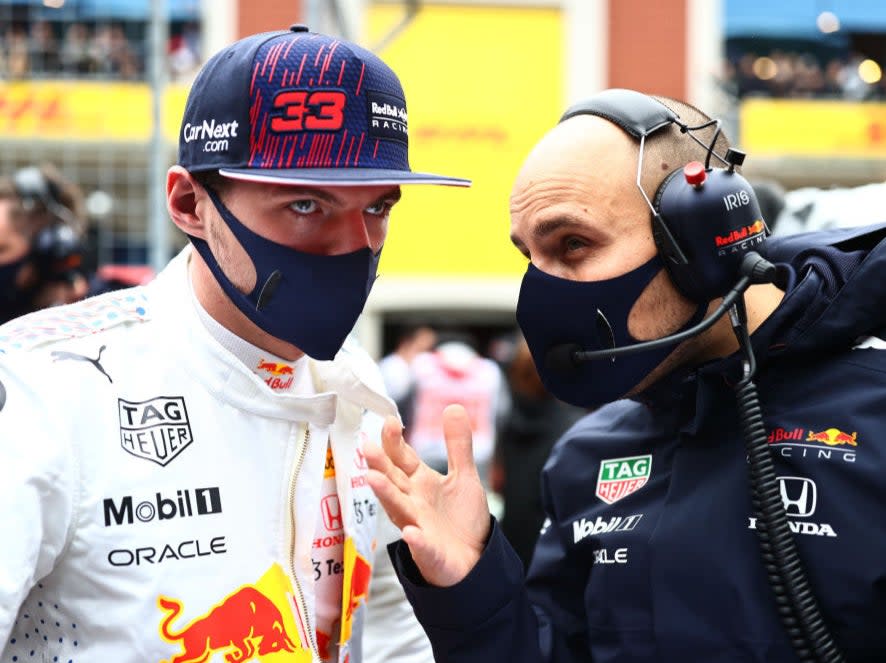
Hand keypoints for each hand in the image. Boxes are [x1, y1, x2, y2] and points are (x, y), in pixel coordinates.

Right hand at [363, 404, 490, 586]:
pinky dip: (416, 540)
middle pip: (393, 479)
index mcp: (419, 482)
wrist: (474, 559)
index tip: (390, 421)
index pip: (401, 458)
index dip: (395, 441)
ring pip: (398, 509)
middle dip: (380, 464)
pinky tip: (411, 533)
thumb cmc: (460, 518)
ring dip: (386, 495)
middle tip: (367, 446)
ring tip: (373, 479)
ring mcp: (417, 526)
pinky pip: (422, 546)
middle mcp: (412, 502)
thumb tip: (453, 406)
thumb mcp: (463, 476)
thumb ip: (457, 445)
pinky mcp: (429, 552)